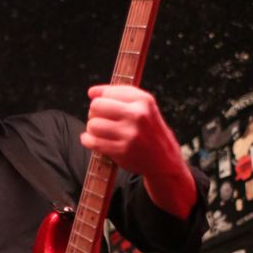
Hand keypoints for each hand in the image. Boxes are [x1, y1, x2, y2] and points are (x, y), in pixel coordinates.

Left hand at [81, 84, 196, 219]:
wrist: (164, 160)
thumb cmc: (150, 131)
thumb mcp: (144, 107)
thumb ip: (119, 95)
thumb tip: (91, 92)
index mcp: (144, 100)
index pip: (109, 92)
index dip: (101, 98)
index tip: (103, 104)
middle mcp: (137, 115)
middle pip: (96, 106)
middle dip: (94, 113)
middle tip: (102, 119)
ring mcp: (129, 134)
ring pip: (92, 124)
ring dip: (92, 128)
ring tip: (101, 131)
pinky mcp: (121, 150)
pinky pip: (92, 141)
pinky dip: (88, 140)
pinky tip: (93, 140)